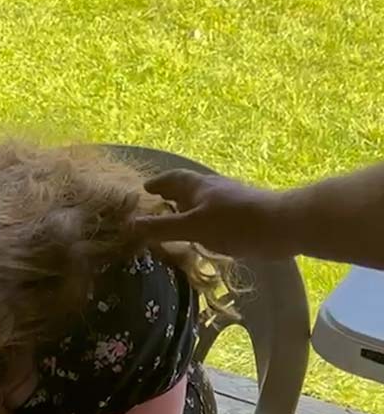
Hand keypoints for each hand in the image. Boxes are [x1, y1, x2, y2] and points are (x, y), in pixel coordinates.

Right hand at [134, 169, 288, 260]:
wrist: (281, 227)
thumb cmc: (235, 223)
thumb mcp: (192, 226)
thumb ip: (162, 228)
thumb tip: (131, 225)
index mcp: (199, 186)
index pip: (173, 178)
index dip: (158, 182)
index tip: (145, 188)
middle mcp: (213, 189)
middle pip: (187, 188)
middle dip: (171, 193)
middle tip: (157, 203)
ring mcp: (229, 202)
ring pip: (201, 202)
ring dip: (187, 208)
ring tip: (176, 220)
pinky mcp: (241, 216)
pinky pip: (213, 216)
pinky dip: (200, 221)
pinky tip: (202, 234)